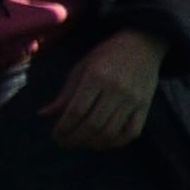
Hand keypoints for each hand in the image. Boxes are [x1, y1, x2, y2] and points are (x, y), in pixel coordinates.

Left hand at [45, 35, 162, 152]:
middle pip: (92, 125)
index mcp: (96, 77)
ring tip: (81, 142)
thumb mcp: (81, 68)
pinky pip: (131, 133)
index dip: (63, 128)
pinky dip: (116, 143)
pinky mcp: (146, 106)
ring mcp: (133, 100)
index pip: (76, 111)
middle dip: (74, 139)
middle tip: (64, 142)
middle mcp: (117, 90)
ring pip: (110, 133)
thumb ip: (65, 93)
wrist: (142, 45)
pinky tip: (103, 142)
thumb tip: (44, 114)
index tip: (55, 135)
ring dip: (91, 144)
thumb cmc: (107, 55)